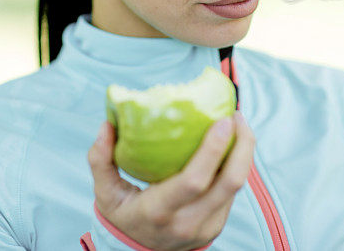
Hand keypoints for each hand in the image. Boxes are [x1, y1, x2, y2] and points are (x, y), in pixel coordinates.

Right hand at [87, 110, 254, 250]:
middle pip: (229, 183)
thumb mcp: (104, 192)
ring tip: (238, 124)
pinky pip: (232, 192)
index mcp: (159, 210)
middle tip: (236, 116)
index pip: (194, 180)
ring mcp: (206, 227)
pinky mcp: (216, 226)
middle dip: (243, 145)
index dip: (213, 150)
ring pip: (237, 187)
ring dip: (243, 152)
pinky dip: (235, 165)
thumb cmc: (122, 215)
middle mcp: (187, 222)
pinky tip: (230, 144)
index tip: (222, 121)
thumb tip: (106, 125)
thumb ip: (100, 159)